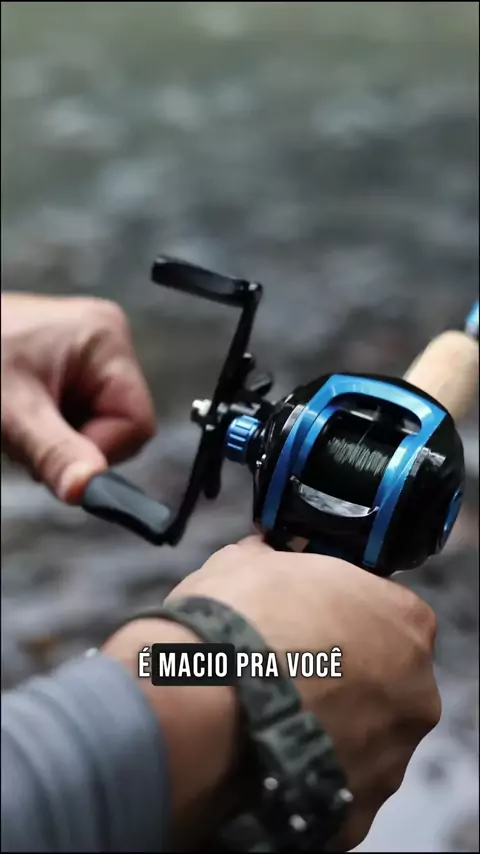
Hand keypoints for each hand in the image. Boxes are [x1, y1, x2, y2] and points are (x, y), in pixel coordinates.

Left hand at [1, 292, 154, 502]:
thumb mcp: (12, 412)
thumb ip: (54, 452)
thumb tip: (89, 491)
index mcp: (106, 339)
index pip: (136, 423)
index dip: (101, 450)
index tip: (53, 455)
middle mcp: (106, 342)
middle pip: (118, 426)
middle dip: (73, 444)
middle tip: (25, 436)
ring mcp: (88, 354)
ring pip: (96, 427)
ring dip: (57, 440)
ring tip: (16, 423)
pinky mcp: (69, 367)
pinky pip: (76, 416)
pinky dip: (48, 429)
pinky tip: (21, 416)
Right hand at [104, 536, 440, 850]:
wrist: (198, 705)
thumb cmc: (234, 624)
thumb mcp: (247, 562)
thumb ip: (272, 558)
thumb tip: (261, 552)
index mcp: (403, 620)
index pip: (381, 608)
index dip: (336, 611)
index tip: (303, 618)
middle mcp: (414, 691)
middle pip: (380, 675)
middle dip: (337, 669)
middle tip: (282, 665)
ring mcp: (390, 756)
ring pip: (360, 733)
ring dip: (322, 722)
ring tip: (263, 712)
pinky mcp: (355, 809)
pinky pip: (332, 780)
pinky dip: (304, 768)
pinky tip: (262, 751)